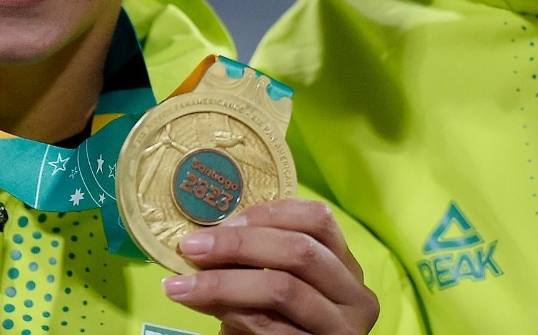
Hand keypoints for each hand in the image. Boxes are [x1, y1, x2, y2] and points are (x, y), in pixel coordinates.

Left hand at [161, 198, 379, 334]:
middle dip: (239, 245)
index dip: (268, 214)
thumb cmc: (286, 325)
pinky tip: (202, 306)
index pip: (317, 219)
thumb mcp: (285, 287)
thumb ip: (260, 261)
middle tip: (191, 247)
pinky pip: (269, 326)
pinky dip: (231, 311)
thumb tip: (205, 238)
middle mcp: (355, 296)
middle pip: (299, 251)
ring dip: (224, 282)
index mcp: (348, 266)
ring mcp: (340, 329)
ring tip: (182, 284)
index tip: (222, 220)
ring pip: (282, 289)